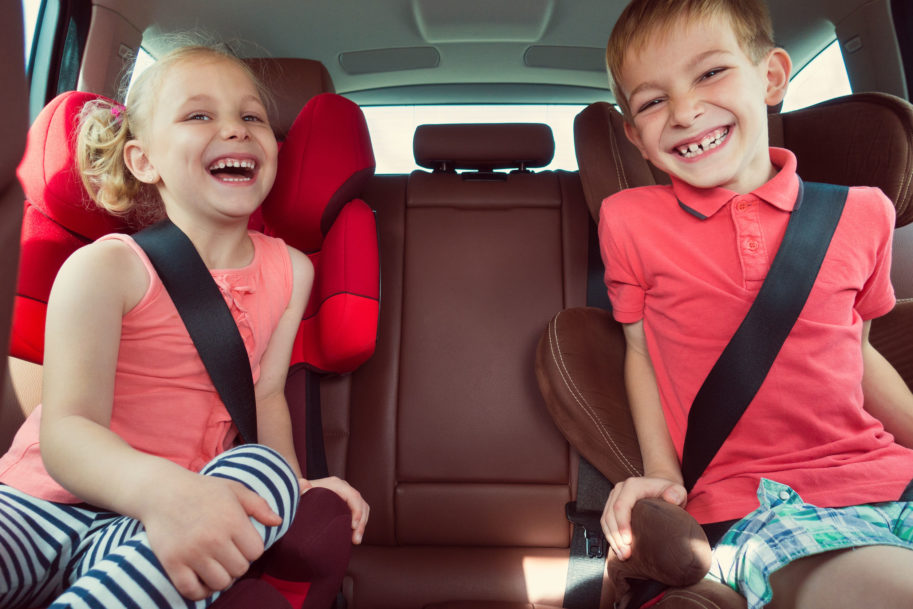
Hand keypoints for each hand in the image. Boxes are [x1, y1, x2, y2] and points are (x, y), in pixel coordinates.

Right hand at [142, 473, 281, 599]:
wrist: (162, 491)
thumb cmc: (202, 490)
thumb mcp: (234, 489)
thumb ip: (258, 505)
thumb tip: (277, 522)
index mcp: (232, 520)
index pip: (256, 552)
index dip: (251, 548)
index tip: (241, 542)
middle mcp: (214, 538)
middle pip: (240, 569)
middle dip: (237, 563)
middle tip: (227, 553)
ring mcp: (192, 552)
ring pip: (220, 583)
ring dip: (221, 578)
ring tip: (216, 565)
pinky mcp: (172, 563)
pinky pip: (192, 591)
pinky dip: (200, 590)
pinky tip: (202, 578)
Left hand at [300, 476, 369, 543]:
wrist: (300, 492)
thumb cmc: (300, 493)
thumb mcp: (298, 491)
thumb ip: (300, 488)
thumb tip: (304, 485)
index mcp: (336, 484)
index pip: (353, 496)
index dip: (357, 511)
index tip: (353, 526)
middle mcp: (344, 488)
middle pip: (361, 503)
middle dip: (361, 522)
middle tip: (356, 539)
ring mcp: (346, 496)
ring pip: (363, 509)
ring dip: (362, 525)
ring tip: (356, 540)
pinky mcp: (347, 503)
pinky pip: (359, 512)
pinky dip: (359, 524)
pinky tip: (353, 536)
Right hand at [601, 476, 686, 560]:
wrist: (661, 488)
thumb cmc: (670, 493)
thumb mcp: (678, 491)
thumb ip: (676, 493)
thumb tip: (670, 498)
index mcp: (632, 486)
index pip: (621, 506)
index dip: (622, 524)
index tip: (628, 541)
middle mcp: (620, 490)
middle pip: (610, 515)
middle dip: (616, 536)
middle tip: (626, 554)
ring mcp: (614, 498)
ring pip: (606, 520)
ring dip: (612, 539)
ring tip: (622, 555)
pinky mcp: (612, 507)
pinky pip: (606, 523)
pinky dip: (611, 537)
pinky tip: (619, 549)